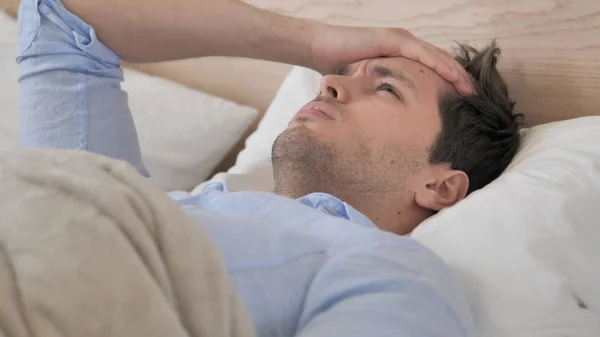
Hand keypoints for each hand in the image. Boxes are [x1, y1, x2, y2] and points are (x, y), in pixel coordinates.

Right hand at [310, 24, 472, 94]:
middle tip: (477, 100)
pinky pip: (422, 53)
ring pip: (436, 58)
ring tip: (472, 91)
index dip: (449, 87)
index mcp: (400, 59)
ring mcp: (400, 40)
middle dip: (460, 81)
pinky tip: (453, 77)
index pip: (432, 72)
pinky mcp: (392, 39)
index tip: (463, 105)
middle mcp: (404, 46)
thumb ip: (378, 100)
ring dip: (456, 74)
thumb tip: (385, 127)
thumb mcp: (365, 90)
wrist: (319, 50)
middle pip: (440, 64)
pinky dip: (439, 65)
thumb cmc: (338, 71)